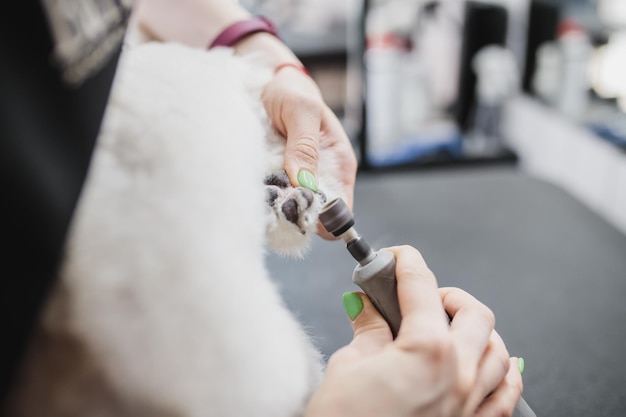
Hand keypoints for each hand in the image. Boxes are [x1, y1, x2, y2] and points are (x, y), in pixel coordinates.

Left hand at [261, 66, 357, 238]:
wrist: (267, 81)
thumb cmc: (292, 91)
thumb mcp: (300, 111)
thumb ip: (304, 146)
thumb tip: (305, 183)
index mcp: (339, 166)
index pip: (341, 211)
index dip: (322, 218)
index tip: (297, 207)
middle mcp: (321, 179)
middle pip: (314, 217)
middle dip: (294, 214)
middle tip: (273, 197)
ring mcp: (298, 182)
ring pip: (291, 212)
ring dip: (275, 207)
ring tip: (261, 190)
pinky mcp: (277, 181)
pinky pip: (273, 201)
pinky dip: (263, 199)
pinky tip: (254, 187)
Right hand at [305, 246, 522, 416]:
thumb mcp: (348, 366)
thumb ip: (368, 330)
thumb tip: (367, 306)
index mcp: (426, 351)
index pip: (420, 287)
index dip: (406, 263)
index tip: (397, 256)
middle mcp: (459, 374)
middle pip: (473, 312)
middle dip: (445, 294)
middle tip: (418, 297)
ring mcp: (471, 404)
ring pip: (498, 349)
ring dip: (475, 330)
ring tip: (449, 327)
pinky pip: (508, 393)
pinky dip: (502, 371)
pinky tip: (487, 362)